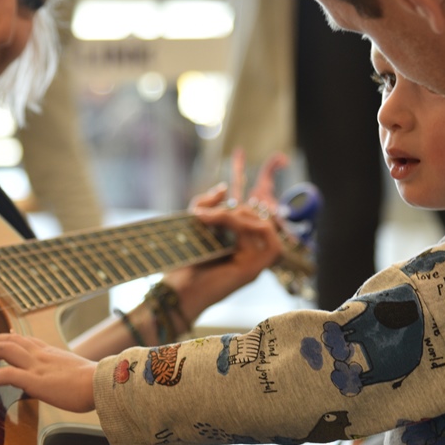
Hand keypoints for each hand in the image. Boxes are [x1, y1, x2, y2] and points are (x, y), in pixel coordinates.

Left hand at [0, 333, 96, 412]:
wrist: (102, 383)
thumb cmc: (94, 382)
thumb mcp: (75, 370)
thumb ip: (63, 370)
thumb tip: (61, 378)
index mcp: (51, 352)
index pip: (25, 339)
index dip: (8, 338)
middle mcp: (41, 354)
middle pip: (9, 339)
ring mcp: (36, 366)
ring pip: (3, 350)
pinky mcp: (34, 380)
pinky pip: (5, 375)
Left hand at [162, 150, 287, 324]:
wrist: (176, 290)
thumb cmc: (182, 263)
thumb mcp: (192, 224)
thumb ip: (207, 203)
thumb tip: (224, 187)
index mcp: (234, 238)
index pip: (249, 207)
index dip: (253, 178)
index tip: (249, 155)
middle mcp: (248, 248)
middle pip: (254, 212)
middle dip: (228, 208)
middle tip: (200, 215)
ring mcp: (255, 259)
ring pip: (260, 222)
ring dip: (233, 216)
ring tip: (207, 221)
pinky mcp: (257, 268)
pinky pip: (268, 237)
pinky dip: (247, 226)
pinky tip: (225, 226)